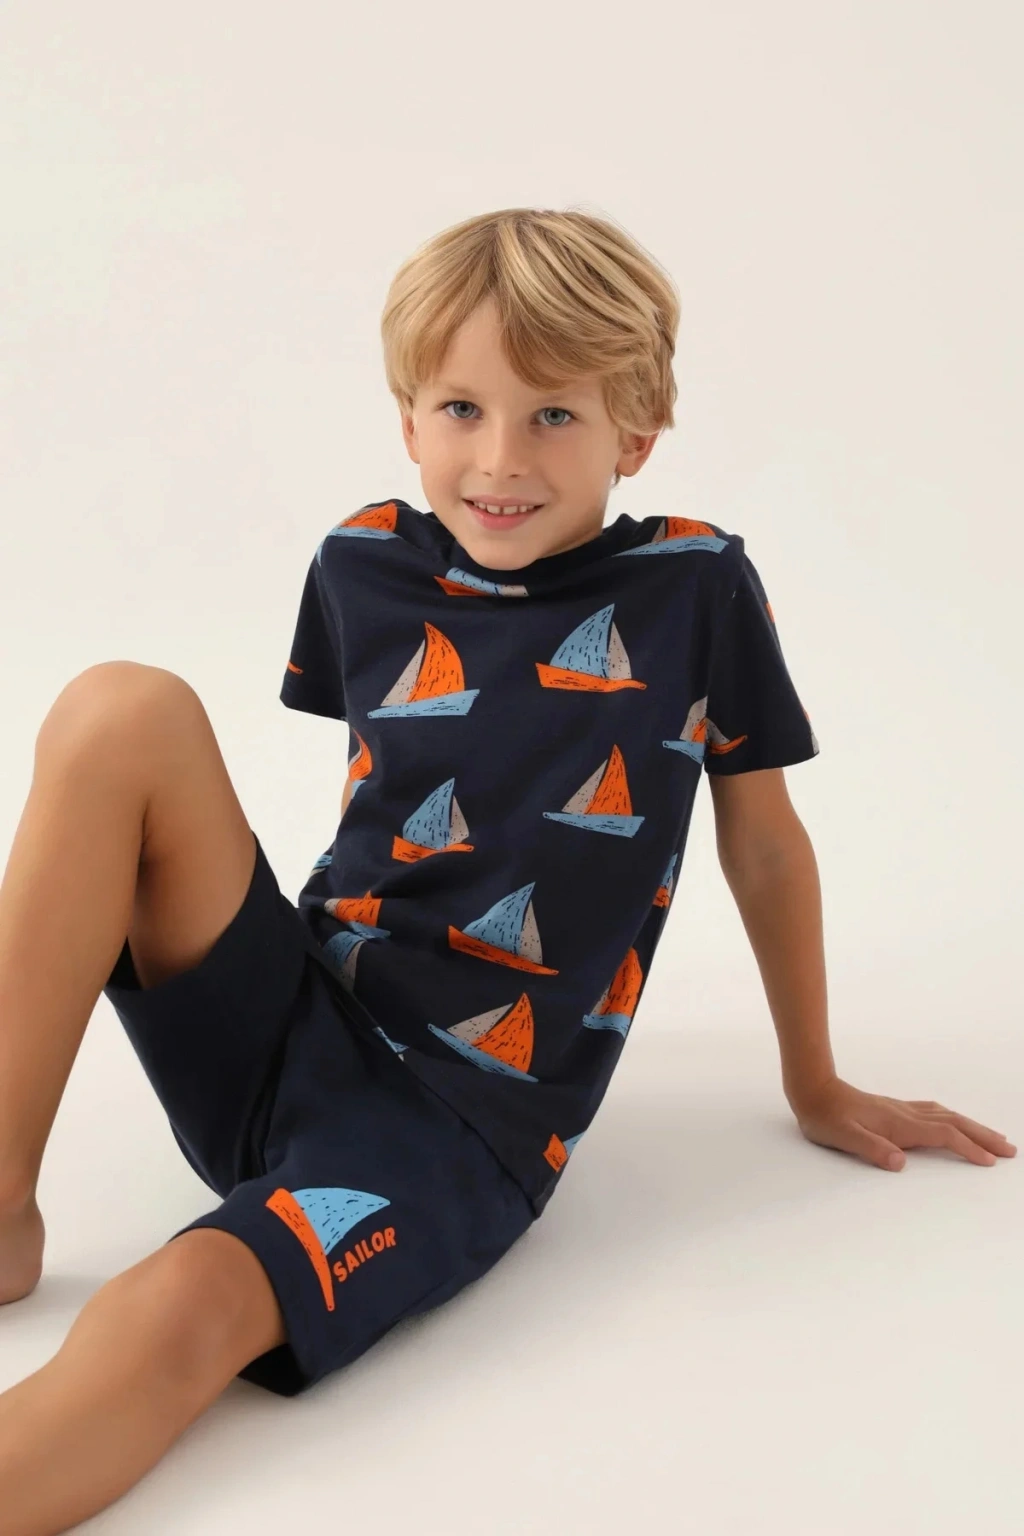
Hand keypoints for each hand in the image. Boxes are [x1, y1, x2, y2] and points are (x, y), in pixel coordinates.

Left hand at [788, 1076, 1016, 1170]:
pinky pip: (934, 1112)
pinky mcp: (893, 1108)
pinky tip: (952, 1120)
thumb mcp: (842, 1136)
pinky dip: (952, 1118)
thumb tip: (899, 1163)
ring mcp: (900, 1109)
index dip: (968, 1148)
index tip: (990, 1161)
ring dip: (971, 1126)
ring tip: (992, 1136)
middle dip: (982, 1136)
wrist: (811, 1089)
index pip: (943, 1136)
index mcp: (898, 1124)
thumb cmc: (824, 1116)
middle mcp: (905, 1114)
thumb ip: (870, 1148)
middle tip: (1009, 1149)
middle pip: (953, 1123)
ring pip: (946, 1116)